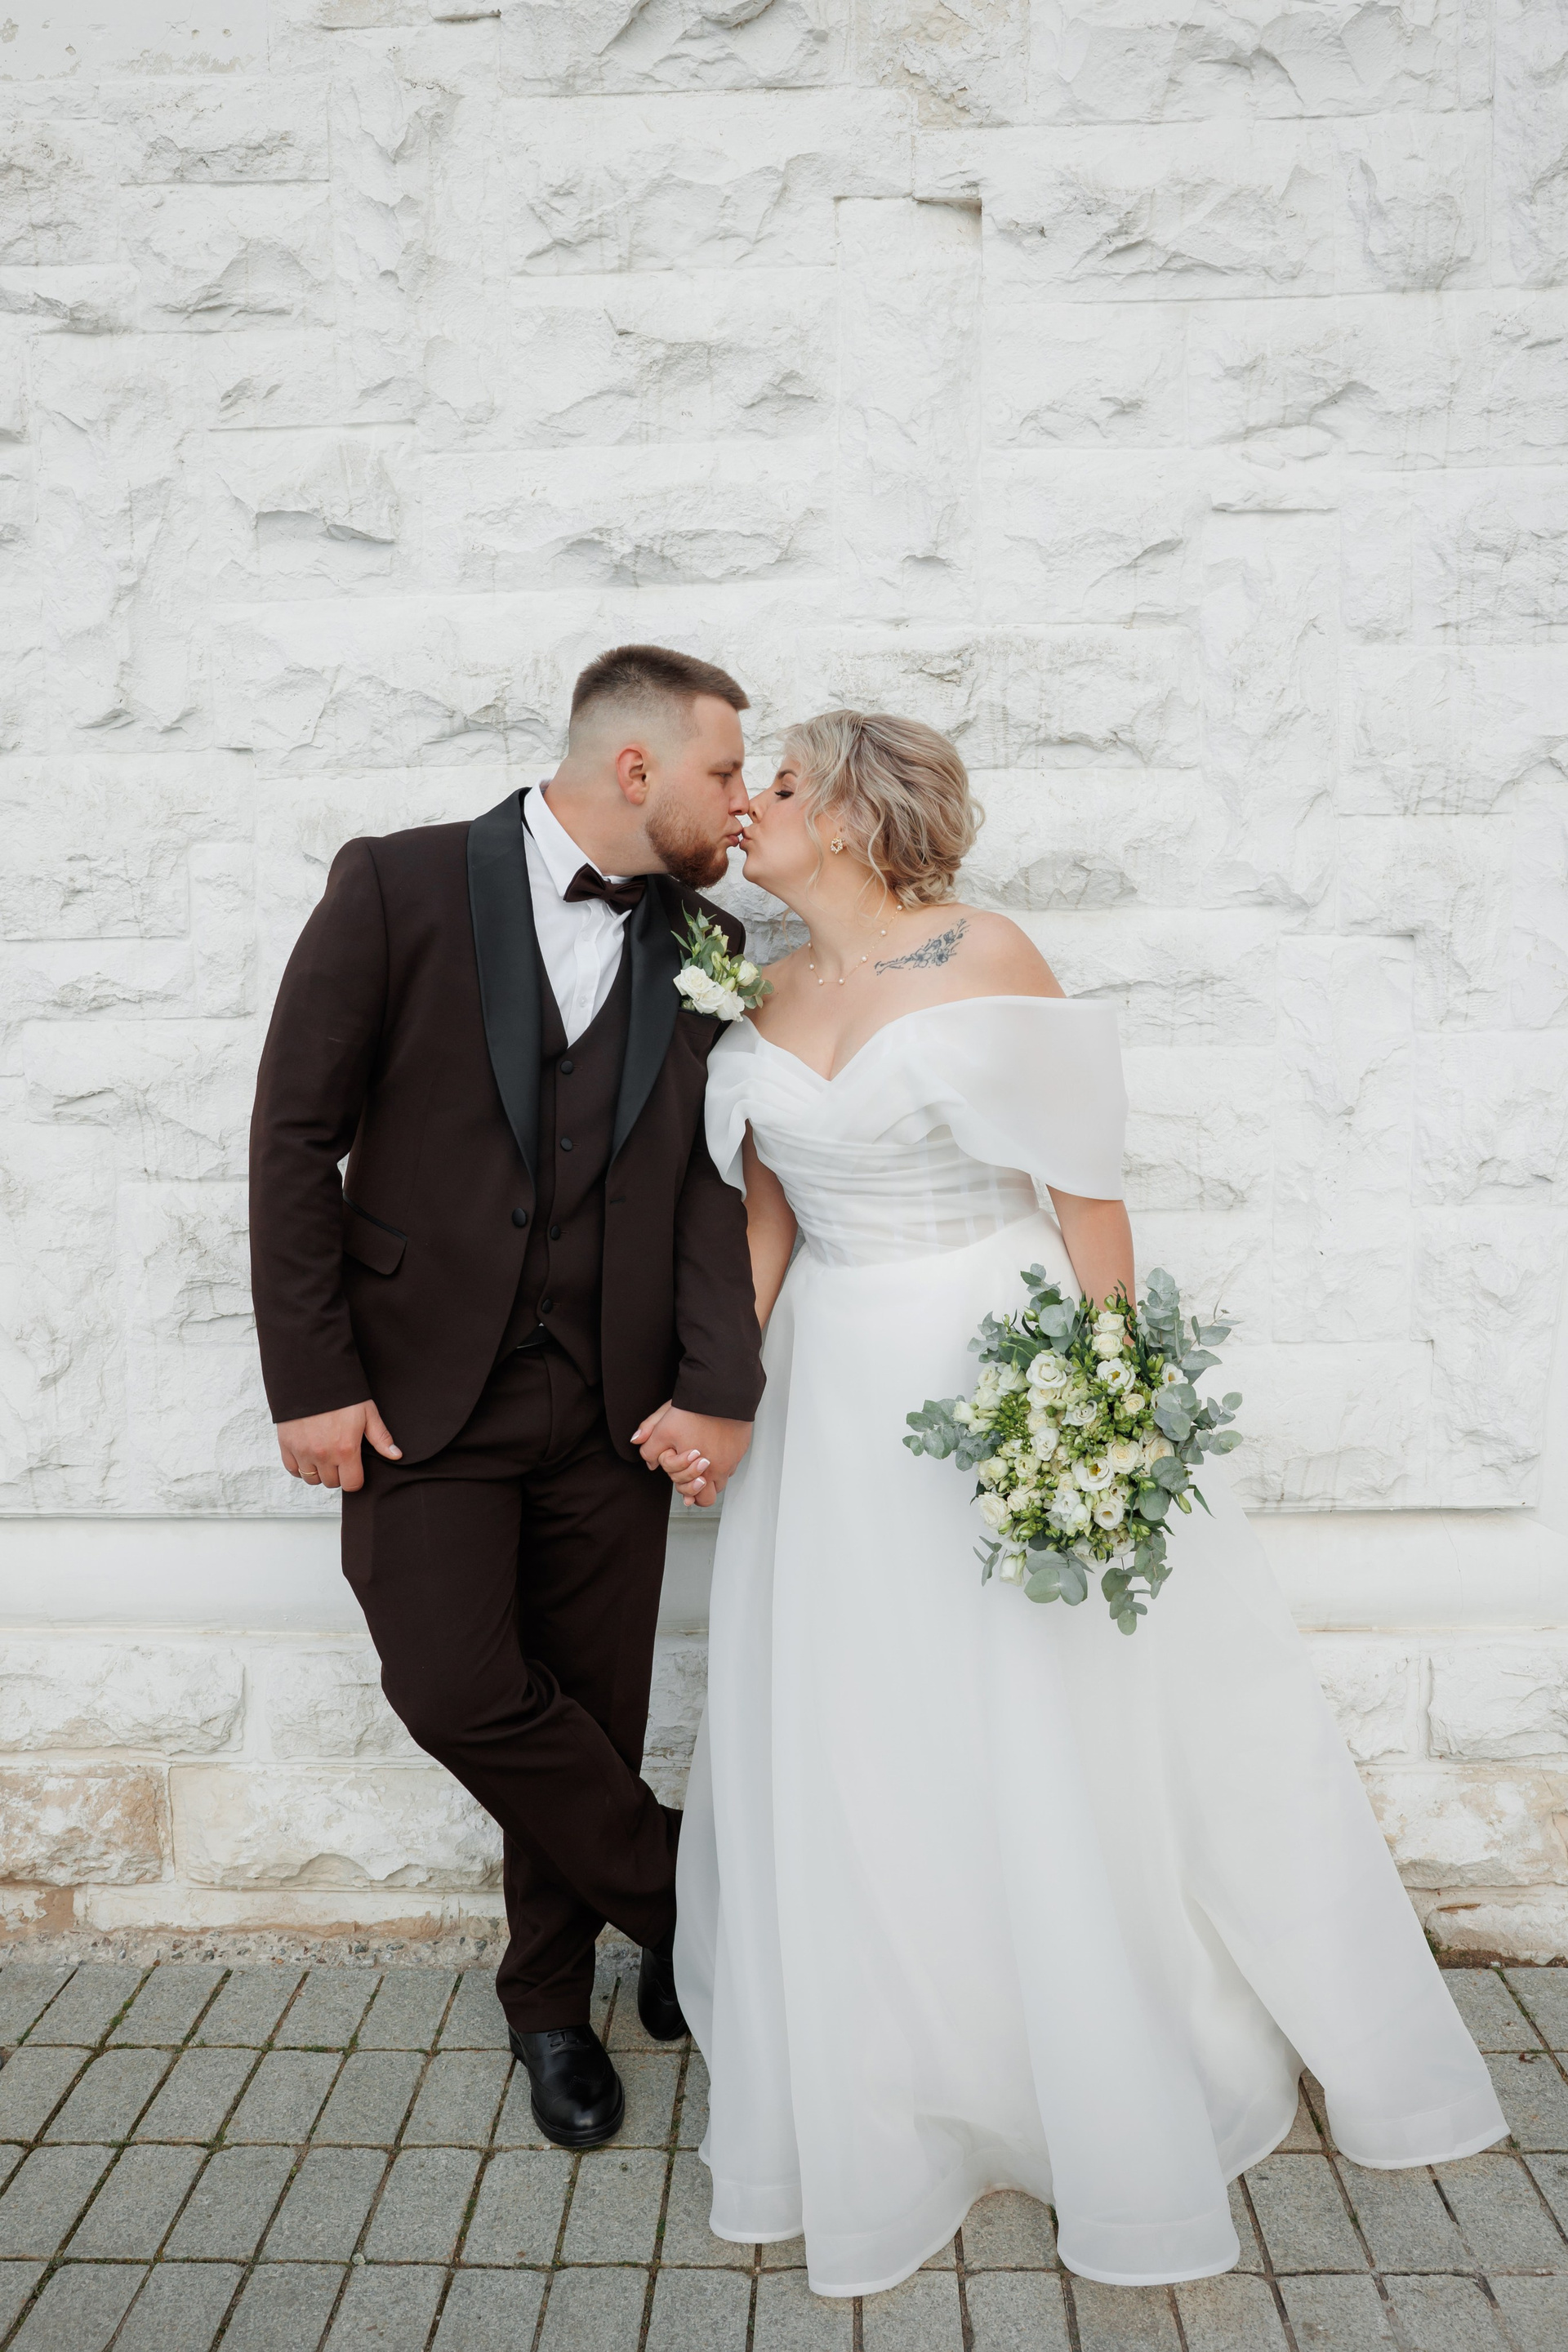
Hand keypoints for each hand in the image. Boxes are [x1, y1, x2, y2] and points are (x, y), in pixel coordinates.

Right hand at [277, 1400, 400, 1492]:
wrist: (312, 1376)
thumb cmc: (342, 1394)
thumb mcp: (368, 1413)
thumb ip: (381, 1438)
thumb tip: (396, 1455)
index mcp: (346, 1449)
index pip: (352, 1484)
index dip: (355, 1478)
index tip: (355, 1468)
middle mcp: (323, 1455)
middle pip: (332, 1483)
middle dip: (338, 1473)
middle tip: (339, 1457)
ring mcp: (303, 1451)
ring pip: (312, 1479)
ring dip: (319, 1471)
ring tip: (324, 1455)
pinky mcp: (286, 1445)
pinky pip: (293, 1470)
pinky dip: (300, 1466)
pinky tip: (308, 1454)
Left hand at [630, 1404, 751, 1508]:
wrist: (722, 1391)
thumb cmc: (694, 1408)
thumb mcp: (663, 1425)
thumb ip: (650, 1446)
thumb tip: (648, 1462)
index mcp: (695, 1468)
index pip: (686, 1491)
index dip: (676, 1479)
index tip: (675, 1465)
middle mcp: (716, 1469)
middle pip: (706, 1498)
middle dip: (696, 1490)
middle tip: (688, 1474)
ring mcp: (730, 1461)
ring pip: (720, 1483)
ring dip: (710, 1478)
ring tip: (701, 1461)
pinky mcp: (740, 1450)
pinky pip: (731, 1466)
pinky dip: (722, 1463)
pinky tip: (714, 1448)